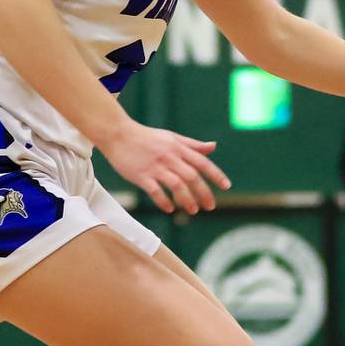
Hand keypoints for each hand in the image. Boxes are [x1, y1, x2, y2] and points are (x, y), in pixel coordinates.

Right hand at [99, 120, 230, 214]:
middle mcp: (169, 157)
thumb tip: (213, 146)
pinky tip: (169, 209)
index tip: (226, 186)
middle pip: (192, 177)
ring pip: (176, 185)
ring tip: (193, 211)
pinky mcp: (140, 175)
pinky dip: (163, 201)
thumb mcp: (172, 137)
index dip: (216, 175)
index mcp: (179, 148)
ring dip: (186, 200)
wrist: (118, 134)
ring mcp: (155, 167)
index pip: (203, 162)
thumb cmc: (147, 137)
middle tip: (211, 206)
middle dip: (204, 193)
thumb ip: (193, 145)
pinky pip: (155, 191)